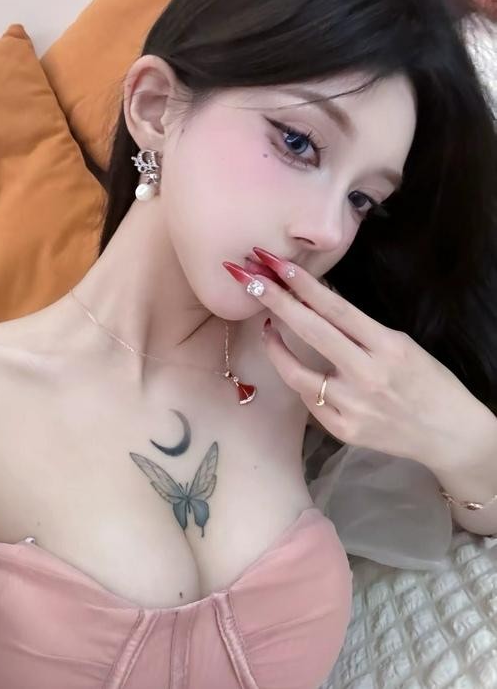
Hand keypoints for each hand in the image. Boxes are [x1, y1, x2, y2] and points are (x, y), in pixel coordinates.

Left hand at [223, 247, 488, 471]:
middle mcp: (366, 375)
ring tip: (265, 326)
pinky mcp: (342, 430)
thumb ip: (362, 328)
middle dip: (276, 301)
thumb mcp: (402, 345)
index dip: (304, 285)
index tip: (277, 264)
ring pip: (297, 373)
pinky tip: (295, 368)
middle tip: (249, 279)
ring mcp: (351, 406)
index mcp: (386, 347)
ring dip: (275, 346)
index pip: (336, 309)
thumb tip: (320, 301)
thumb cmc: (428, 382)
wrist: (447, 434)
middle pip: (311, 332)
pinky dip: (299, 381)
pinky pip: (309, 402)